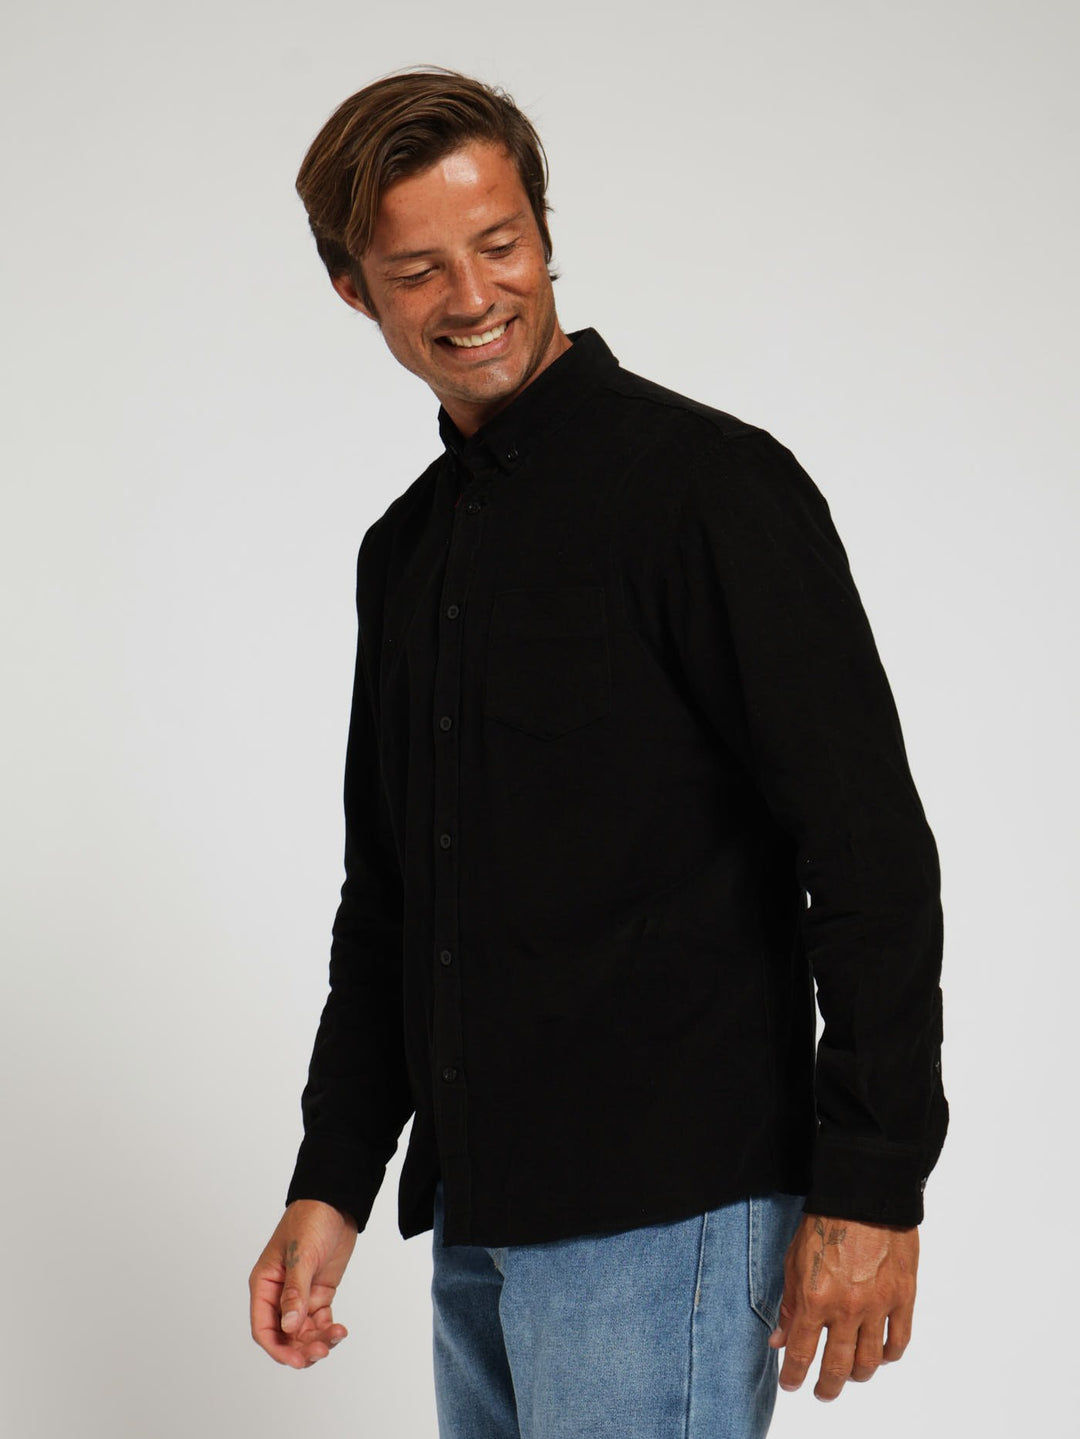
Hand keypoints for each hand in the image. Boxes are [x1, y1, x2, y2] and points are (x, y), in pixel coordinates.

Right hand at [249, 1199, 357, 1368]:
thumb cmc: (310, 1220)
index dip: (277, 1348)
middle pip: (285, 1335)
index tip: (296, 1360)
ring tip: (337, 1336)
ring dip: (318, 1340)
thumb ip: (295, 1292)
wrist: (336, 1202)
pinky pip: (320, 1321)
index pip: (263, 1327)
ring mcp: (300, 1294)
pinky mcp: (319, 1292)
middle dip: (301, 1348)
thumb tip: (289, 1326)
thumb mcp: (301, 1255)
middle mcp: (279, 1294)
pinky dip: (329, 1329)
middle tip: (322, 1351)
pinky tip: (341, 1330)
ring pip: (303, 1332)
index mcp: (264, 1284)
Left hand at [769, 1213, 917, 1401]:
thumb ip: (790, 1304)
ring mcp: (879, 1305)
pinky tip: (879, 1355)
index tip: (791, 1385)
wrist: (864, 1195)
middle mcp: (848, 1308)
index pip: (802, 1353)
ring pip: (870, 1362)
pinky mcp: (903, 1297)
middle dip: (827, 1386)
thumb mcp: (794, 1261)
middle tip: (822, 1392)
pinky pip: (898, 1341)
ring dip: (858, 1375)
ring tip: (850, 1375)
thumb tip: (780, 1340)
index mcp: (816, 1298)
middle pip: (838, 1367)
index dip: (795, 1376)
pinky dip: (888, 1355)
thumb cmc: (824, 1223)